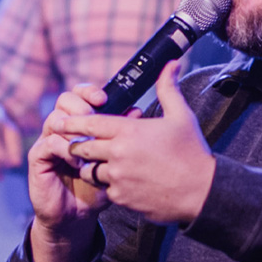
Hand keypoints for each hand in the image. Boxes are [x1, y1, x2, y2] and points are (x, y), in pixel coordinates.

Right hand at [26, 85, 112, 261]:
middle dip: (81, 105)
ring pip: (55, 119)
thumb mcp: (113, 162)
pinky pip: (49, 143)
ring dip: (74, 129)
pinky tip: (78, 163)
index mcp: (79, 124)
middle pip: (64, 99)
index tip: (104, 99)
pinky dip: (65, 150)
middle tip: (94, 118)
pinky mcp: (38, 158)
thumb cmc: (95, 187)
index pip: (80, 95)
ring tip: (89, 143)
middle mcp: (62, 128)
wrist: (75, 216)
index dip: (89, 91)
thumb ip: (122, 137)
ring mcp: (48, 141)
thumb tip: (137, 112)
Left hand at [65, 62, 215, 225]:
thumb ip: (168, 88)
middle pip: (81, 148)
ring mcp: (117, 178)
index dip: (72, 122)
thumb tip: (171, 64)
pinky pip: (105, 191)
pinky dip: (109, 187)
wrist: (201, 192)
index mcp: (128, 131)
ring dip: (92, 167)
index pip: (88, 123)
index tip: (60, 121)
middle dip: (78, 146)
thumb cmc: (192, 152)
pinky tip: (122, 183)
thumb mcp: (181, 116)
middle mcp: (118, 154)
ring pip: (89, 171)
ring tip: (103, 165)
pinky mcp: (121, 198)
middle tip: (77, 145)